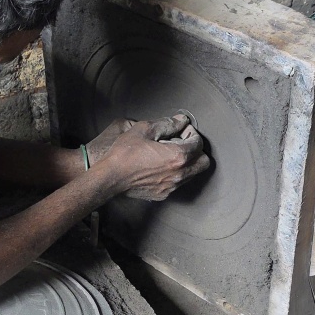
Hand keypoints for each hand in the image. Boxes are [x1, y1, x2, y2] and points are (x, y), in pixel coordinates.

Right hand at [94, 113, 210, 200]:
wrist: (110, 178)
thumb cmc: (124, 154)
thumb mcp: (144, 130)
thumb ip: (167, 123)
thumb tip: (181, 121)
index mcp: (178, 156)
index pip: (199, 144)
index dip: (192, 134)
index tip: (182, 131)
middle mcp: (179, 174)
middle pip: (204, 162)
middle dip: (196, 151)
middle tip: (181, 143)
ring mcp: (172, 186)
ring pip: (193, 174)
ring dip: (188, 163)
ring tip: (170, 155)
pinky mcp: (164, 194)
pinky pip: (179, 183)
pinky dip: (177, 173)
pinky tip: (162, 166)